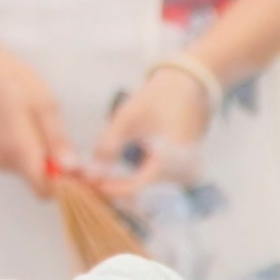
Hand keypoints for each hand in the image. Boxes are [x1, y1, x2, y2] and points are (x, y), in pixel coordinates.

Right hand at [0, 38, 68, 187]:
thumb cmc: (15, 82)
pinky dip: (36, 157)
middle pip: (40, 184)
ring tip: (55, 136)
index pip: (44, 188)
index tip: (83, 175)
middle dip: (61, 176)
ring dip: (49, 164)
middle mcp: (6, 160)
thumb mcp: (46, 106)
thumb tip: (72, 168)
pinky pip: (23, 165)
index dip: (67, 187)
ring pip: (32, 175)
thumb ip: (58, 140)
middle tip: (77, 155)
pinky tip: (40, 135)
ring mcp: (0, 159)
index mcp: (19, 150)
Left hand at [87, 63, 213, 192]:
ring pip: (151, 193)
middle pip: (144, 194)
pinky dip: (138, 183)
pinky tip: (120, 177)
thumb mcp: (128, 117)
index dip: (112, 189)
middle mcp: (184, 172)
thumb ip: (108, 145)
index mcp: (172, 158)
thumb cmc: (159, 97)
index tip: (91, 183)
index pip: (138, 187)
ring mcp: (187, 174)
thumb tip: (90, 173)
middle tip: (92, 181)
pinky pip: (159, 186)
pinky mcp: (184, 172)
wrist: (188, 85)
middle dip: (116, 190)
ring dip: (126, 189)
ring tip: (102, 179)